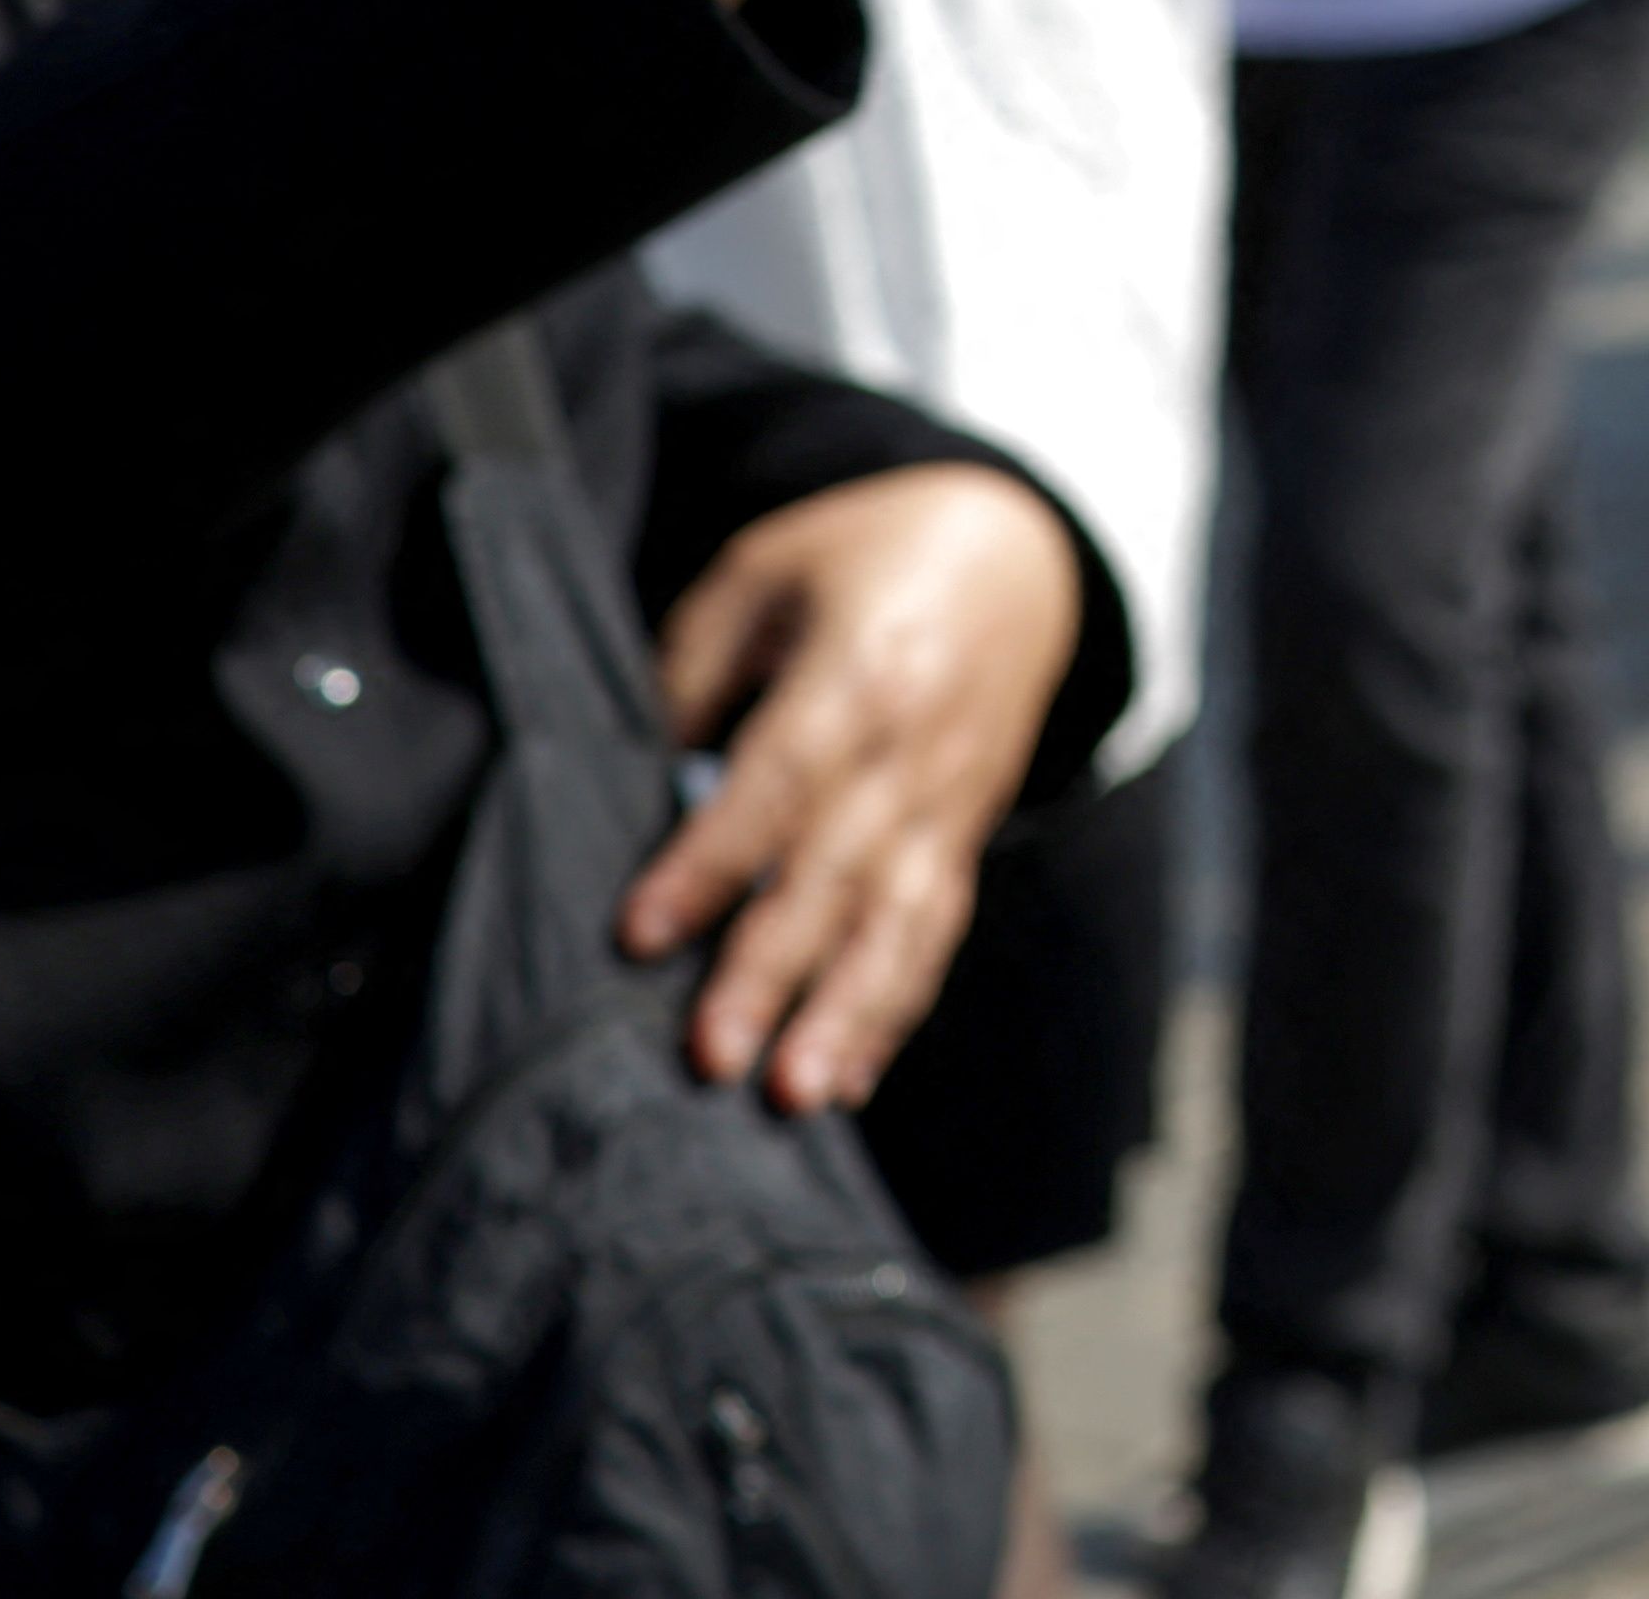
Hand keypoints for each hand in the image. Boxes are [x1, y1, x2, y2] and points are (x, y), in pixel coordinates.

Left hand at [624, 462, 1091, 1110]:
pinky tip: (849, 1079)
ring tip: (796, 1094)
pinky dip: (893, 1010)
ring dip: (849, 1014)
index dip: (711, 860)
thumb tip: (632, 780)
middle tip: (712, 1055)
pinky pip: (934, 935)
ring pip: (900, 922)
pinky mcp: (964, 840)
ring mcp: (951, 802)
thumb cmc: (860, 560)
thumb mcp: (763, 573)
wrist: (1016, 555)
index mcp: (862, 668)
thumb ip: (694, 671)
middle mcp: (916, 748)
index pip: (780, 779)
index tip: (641, 934)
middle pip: (839, 871)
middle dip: (774, 968)